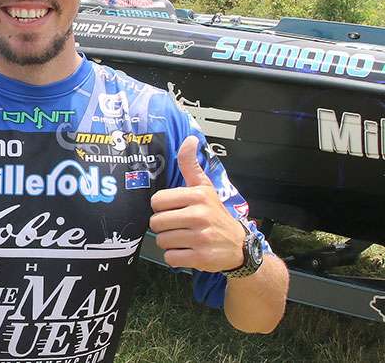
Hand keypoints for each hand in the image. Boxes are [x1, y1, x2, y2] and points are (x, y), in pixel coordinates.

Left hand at [149, 136, 244, 272]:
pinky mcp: (202, 258)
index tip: (174, 210)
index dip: (161, 208)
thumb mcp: (205, 188)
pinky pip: (170, 258)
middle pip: (156, 222)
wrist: (239, 246)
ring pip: (162, 241)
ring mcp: (201, 237)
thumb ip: (191, 165)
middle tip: (180, 227)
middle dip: (164, 227)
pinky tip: (189, 251)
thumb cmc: (215, 214)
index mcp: (198, 196)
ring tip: (185, 239)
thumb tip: (189, 139)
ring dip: (170, 242)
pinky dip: (175, 257)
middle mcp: (200, 215)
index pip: (157, 201)